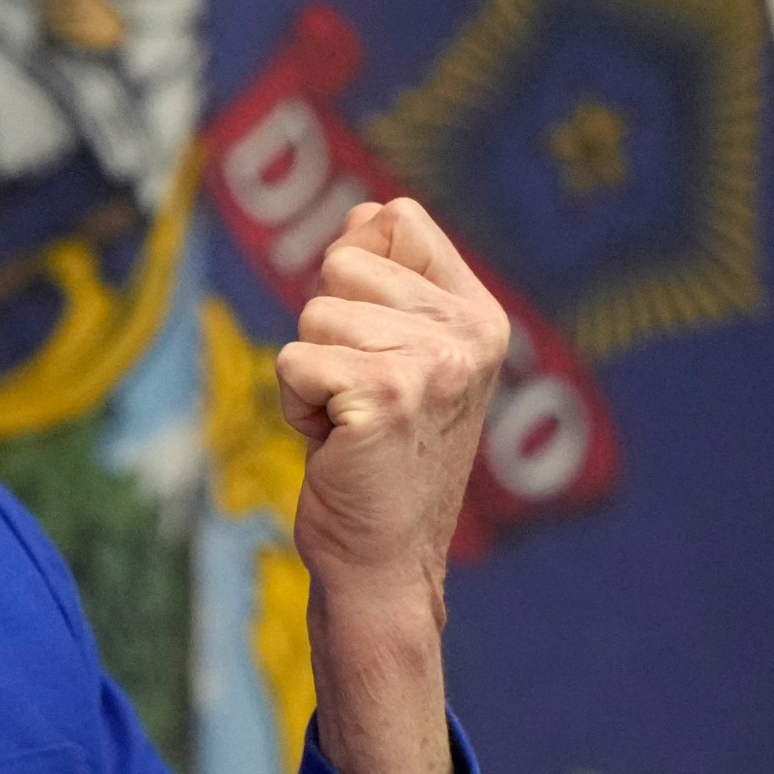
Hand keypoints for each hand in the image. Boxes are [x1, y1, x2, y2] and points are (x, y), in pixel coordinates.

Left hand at [275, 198, 508, 773]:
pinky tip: (334, 443)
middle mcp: (469, 332)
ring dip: (310, 373)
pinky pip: (293, 360)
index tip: (372, 343)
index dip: (356, 270)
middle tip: (356, 396)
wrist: (383, 562)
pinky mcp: (385, 394)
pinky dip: (295, 406)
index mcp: (480, 314)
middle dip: (325, 329)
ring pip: (311, 313)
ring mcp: (433, 363)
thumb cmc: (376, 459)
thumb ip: (384, 282)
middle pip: (340, 260)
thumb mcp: (394, 356)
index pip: (395, 215)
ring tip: (347, 423)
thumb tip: (362, 212)